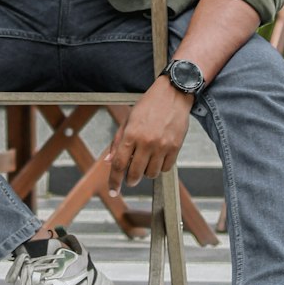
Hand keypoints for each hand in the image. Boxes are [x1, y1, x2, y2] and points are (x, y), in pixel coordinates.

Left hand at [106, 79, 191, 195]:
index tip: (113, 191)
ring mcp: (162, 145)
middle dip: (130, 180)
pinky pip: (165, 168)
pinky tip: (158, 157)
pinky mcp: (175, 147)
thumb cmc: (149, 105)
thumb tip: (108, 161)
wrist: (173, 94)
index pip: (119, 164)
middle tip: (130, 178)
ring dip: (146, 172)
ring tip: (146, 161)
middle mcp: (146, 141)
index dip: (114, 180)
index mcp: (131, 134)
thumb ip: (117, 141)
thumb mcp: (128, 119)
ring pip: (151, 174)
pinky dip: (160, 167)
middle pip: (135, 173)